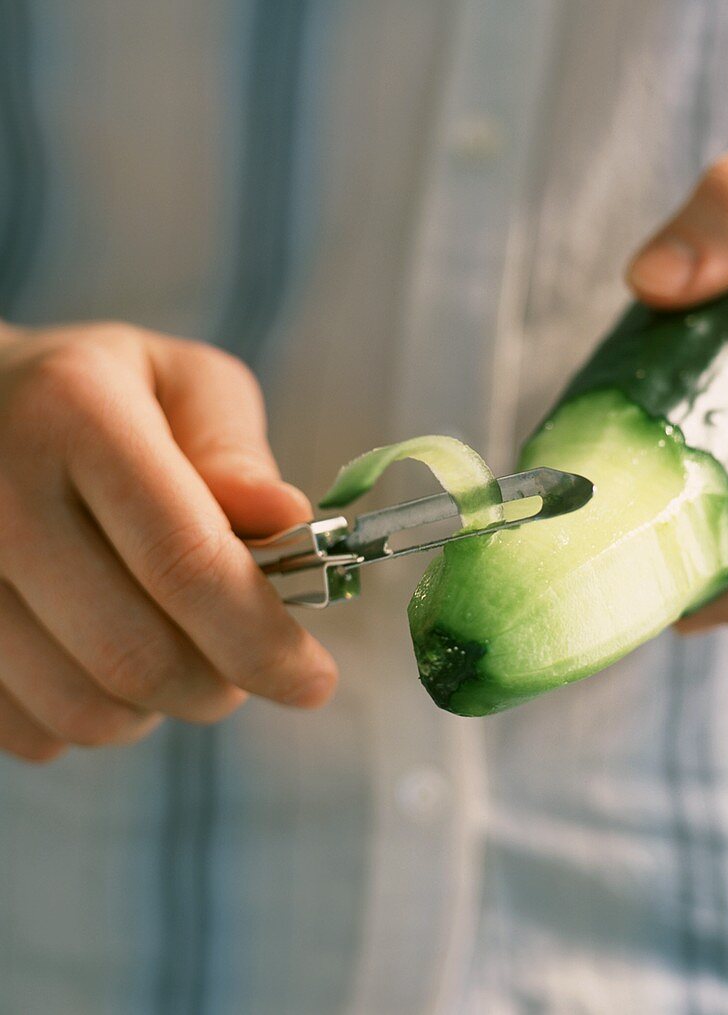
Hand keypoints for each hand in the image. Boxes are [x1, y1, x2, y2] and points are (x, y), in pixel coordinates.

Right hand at [0, 321, 336, 761]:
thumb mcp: (180, 383)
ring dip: (156, 706)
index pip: (184, 561)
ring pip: (80, 708)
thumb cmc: (100, 394)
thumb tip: (289, 520)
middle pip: (133, 653)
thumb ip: (235, 451)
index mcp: (73, 415)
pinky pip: (28, 729)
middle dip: (217, 685)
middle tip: (245, 668)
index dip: (260, 639)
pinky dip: (90, 714)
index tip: (314, 682)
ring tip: (174, 651)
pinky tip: (100, 657)